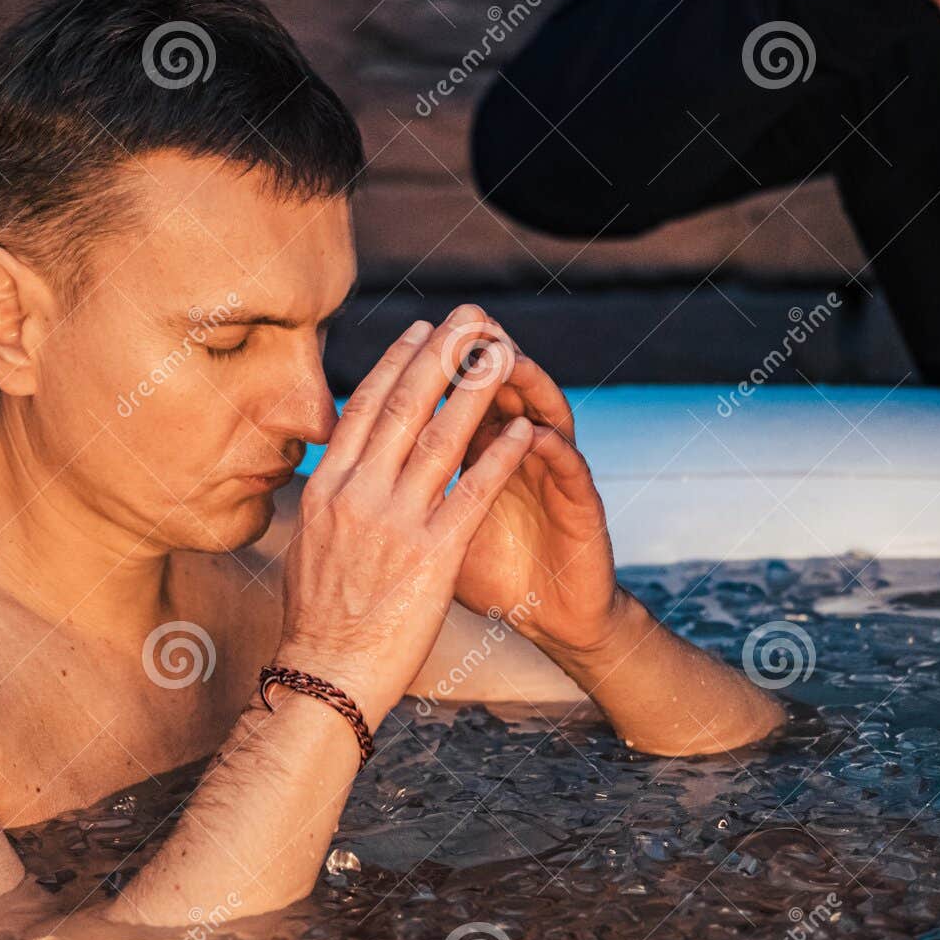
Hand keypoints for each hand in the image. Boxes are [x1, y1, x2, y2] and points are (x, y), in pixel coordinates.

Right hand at [274, 306, 534, 724]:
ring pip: (443, 439)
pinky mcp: (433, 556)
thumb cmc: (317, 619)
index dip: (396, 364)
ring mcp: (395, 523)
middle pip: (405, 408)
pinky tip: (524, 431)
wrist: (326, 675)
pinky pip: (474, 494)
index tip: (421, 332)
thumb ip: (329, 500)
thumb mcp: (309, 546)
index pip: (364, 409)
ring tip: (503, 355)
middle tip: (470, 318)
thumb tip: (333, 468)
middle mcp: (359, 495)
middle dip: (441, 356)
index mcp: (328, 489)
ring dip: (477, 391)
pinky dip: (500, 457)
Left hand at [441, 313, 628, 662]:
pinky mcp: (584, 510)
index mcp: (485, 457)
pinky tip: (534, 432)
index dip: (440, 370)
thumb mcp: (439, 530)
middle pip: (504, 394)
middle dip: (481, 358)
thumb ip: (413, 489)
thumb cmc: (492, 574)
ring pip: (543, 416)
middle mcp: (522, 455)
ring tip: (505, 358)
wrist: (554, 619)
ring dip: (526, 386)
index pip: (460, 401)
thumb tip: (356, 461)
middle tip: (464, 319)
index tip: (411, 334)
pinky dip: (553, 450)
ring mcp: (554, 479)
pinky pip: (570, 472)